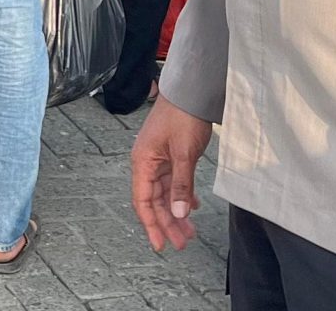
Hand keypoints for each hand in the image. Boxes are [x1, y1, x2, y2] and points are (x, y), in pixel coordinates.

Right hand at [131, 97, 212, 251]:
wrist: (191, 91)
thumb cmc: (182, 116)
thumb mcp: (184, 154)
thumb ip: (181, 185)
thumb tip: (178, 213)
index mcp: (142, 163)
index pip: (143, 201)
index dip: (151, 224)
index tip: (160, 244)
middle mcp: (147, 163)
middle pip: (154, 201)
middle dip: (167, 223)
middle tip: (182, 243)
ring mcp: (159, 159)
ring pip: (165, 193)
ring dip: (176, 212)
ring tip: (189, 231)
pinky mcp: (171, 155)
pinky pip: (174, 182)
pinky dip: (182, 195)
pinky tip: (193, 206)